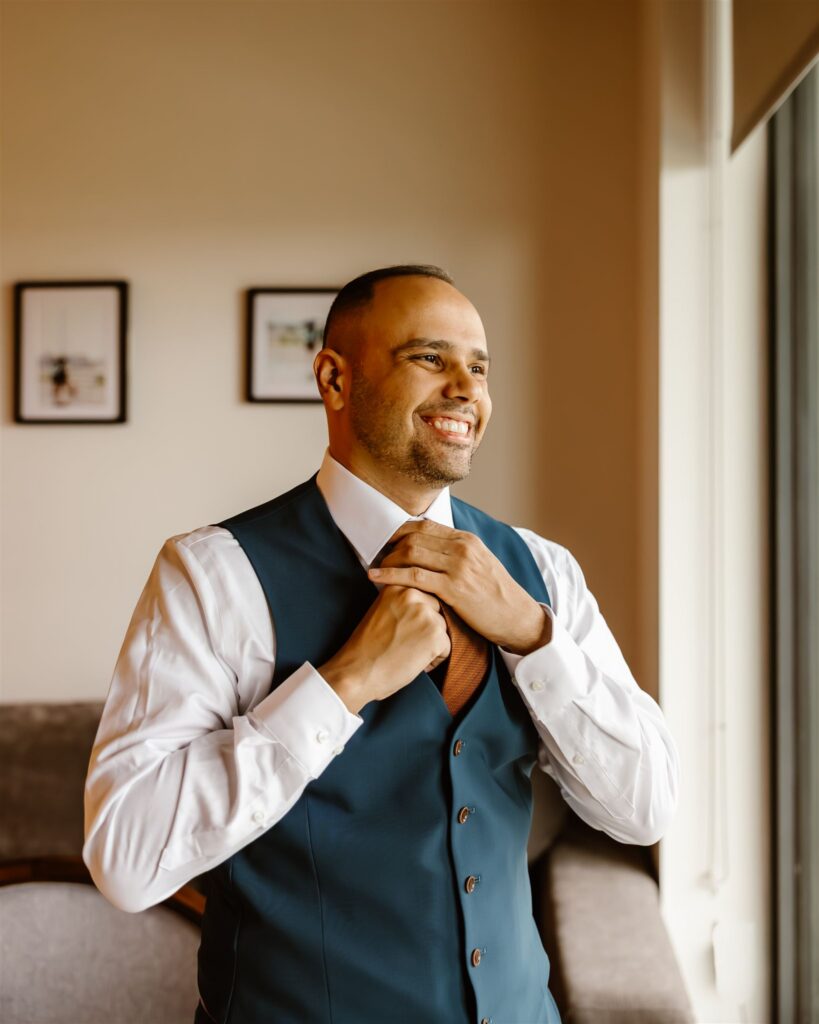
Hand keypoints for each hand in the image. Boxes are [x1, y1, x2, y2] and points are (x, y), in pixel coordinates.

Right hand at [318, 584, 450, 713]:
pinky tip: (414, 662)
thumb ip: (400, 603)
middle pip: (436, 611)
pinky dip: (434, 659)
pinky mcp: (434, 634)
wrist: (356, 671)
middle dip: (427, 629)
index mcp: (397, 586)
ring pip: (442, 629)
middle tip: (405, 644)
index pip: (423, 597)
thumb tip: (423, 607)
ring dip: (431, 644)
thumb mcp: (380, 611)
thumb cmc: (366, 648)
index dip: (416, 619)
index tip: (401, 630)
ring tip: (408, 653)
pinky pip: (447, 647)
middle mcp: (412, 594)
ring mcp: (425, 613)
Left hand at [367, 520, 550, 654]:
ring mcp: (459, 567)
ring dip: (387, 561)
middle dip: (389, 546)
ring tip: (375, 570)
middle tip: (375, 557)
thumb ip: (456, 554)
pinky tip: (376, 580)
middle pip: (414, 537)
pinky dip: (391, 576)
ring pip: (411, 553)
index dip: (399, 531)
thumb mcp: (479, 564)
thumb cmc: (496, 595)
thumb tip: (430, 549)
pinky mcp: (454, 588)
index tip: (384, 541)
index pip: (424, 525)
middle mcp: (462, 548)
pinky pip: (415, 577)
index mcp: (467, 539)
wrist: (517, 618)